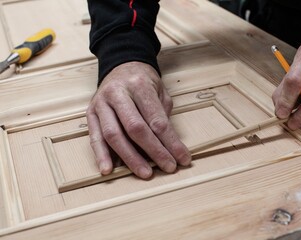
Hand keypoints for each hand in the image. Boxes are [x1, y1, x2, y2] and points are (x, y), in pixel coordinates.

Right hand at [86, 61, 190, 178]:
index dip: (170, 142)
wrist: (121, 66)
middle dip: (154, 151)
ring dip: (130, 158)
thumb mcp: (160, 92)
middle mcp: (117, 93)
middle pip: (135, 128)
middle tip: (168, 167)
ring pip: (113, 135)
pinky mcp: (90, 113)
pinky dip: (101, 155)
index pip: (156, 119)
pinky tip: (108, 170)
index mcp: (139, 85)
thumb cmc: (144, 82)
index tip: (183, 158)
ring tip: (145, 174)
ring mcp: (101, 103)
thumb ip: (163, 116)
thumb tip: (169, 146)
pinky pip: (94, 137)